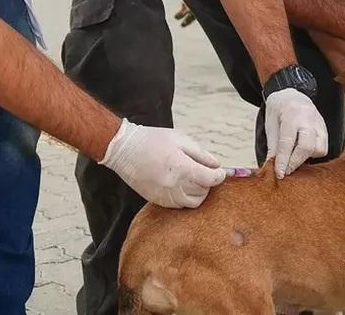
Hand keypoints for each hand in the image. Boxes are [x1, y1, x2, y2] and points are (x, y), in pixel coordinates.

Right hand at [100, 122, 225, 208]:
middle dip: (208, 182)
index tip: (221, 172)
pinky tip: (181, 185)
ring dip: (198, 192)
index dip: (219, 176)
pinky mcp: (157, 200)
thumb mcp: (180, 139)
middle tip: (205, 172)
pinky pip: (179, 205)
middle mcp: (174, 185)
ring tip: (193, 179)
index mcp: (182, 167)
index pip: (211, 180)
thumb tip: (216, 165)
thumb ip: (201, 154)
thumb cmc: (152, 140)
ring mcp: (165, 195)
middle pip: (203, 191)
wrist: (124, 150)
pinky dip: (185, 197)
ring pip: (193, 202)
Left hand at [264, 88, 328, 178]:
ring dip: (307, 157)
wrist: (291, 95)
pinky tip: (303, 152)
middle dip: (296, 162)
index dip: (283, 161)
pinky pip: (324, 147)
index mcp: (291, 114)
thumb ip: (273, 146)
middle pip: (307, 147)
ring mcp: (319, 123)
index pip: (287, 142)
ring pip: (320, 148)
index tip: (279, 174)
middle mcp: (308, 118)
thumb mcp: (270, 125)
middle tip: (286, 170)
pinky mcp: (325, 128)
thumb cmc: (278, 110)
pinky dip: (313, 153)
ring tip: (295, 156)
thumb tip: (271, 167)